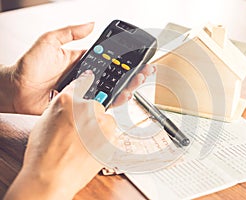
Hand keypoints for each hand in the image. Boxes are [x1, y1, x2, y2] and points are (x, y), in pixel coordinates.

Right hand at [5, 70, 115, 198]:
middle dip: (90, 116)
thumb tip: (70, 103)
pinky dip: (104, 140)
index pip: (81, 85)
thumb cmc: (43, 155)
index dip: (85, 83)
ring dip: (99, 128)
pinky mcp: (111, 137)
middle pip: (95, 105)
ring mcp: (101, 123)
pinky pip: (111, 134)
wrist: (51, 178)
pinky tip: (91, 149)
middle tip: (79, 132)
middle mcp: (86, 108)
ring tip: (85, 143)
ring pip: (105, 119)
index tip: (90, 79)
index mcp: (67, 100)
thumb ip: (61, 108)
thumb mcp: (45, 122)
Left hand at [10, 23, 155, 114]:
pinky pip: (98, 105)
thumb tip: (91, 24)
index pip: (107, 60)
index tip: (135, 57)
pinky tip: (122, 98)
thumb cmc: (29, 65)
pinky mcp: (79, 106)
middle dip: (130, 74)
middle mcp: (86, 78)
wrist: (16, 89)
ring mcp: (84, 92)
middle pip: (113, 77)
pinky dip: (111, 103)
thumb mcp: (50, 42)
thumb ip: (70, 32)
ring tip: (137, 82)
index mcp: (82, 62)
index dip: (122, 59)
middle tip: (144, 71)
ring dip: (125, 88)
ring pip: (109, 91)